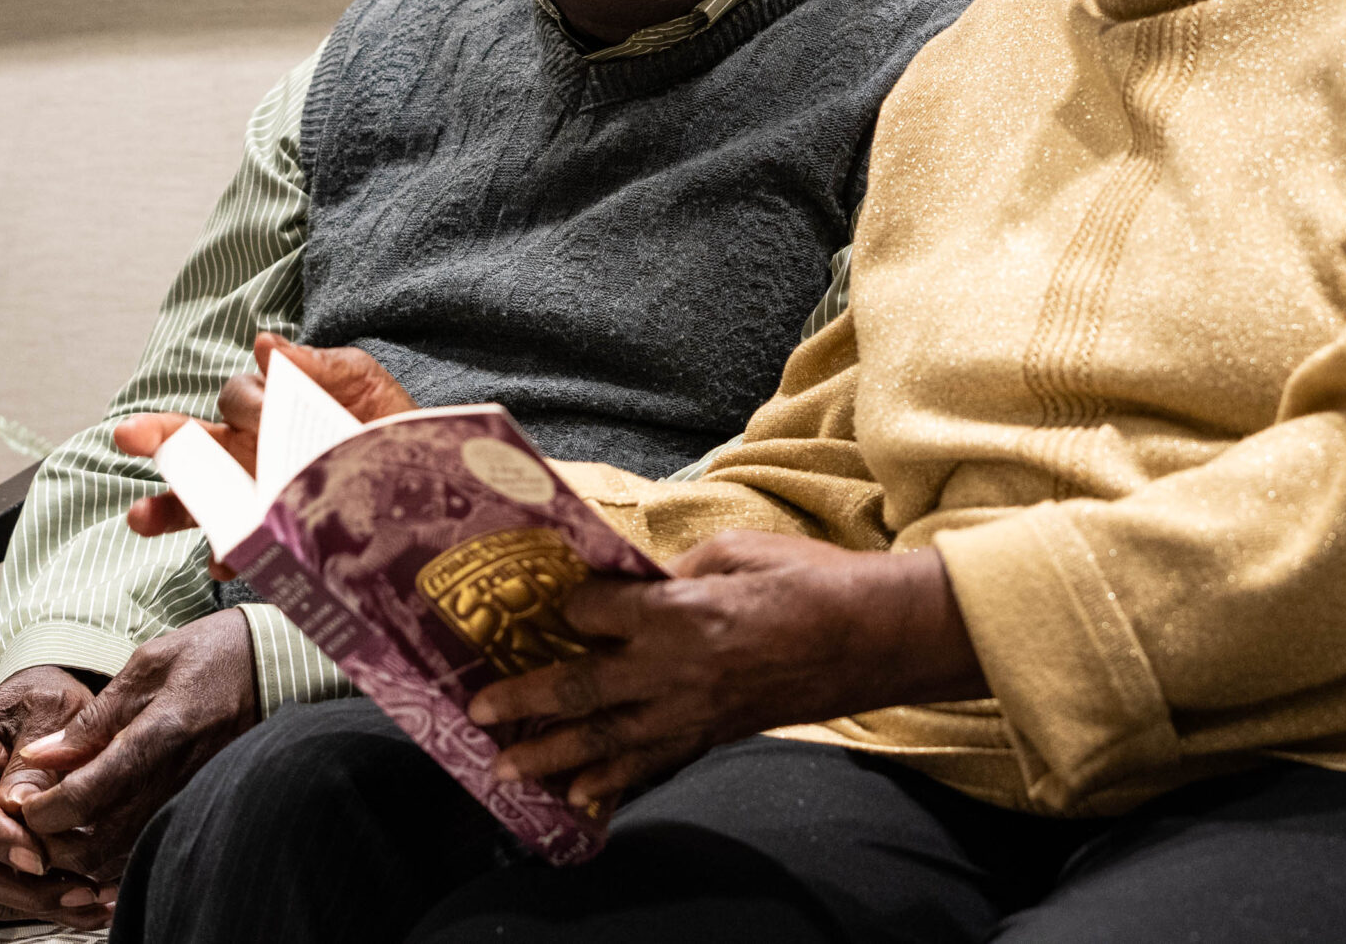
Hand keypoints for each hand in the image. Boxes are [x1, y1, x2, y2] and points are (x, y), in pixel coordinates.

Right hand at [0, 665, 114, 929]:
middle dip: (26, 888)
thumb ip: (36, 757)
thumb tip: (23, 809)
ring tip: (96, 905)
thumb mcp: (49, 708)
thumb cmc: (45, 699)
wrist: (46, 705)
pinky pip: (9, 890)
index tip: (40, 861)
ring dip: (41, 904)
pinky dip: (46, 902)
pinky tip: (90, 904)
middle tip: (81, 894)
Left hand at [3, 609, 260, 881]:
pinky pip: (147, 849)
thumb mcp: (148, 665)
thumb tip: (39, 757)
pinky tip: (98, 837)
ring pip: (120, 857)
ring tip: (60, 828)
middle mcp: (175, 778)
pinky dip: (113, 857)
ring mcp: (190, 797)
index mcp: (158, 735)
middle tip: (34, 817)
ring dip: (80, 854)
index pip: (83, 797)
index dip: (42, 810)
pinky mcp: (199, 805)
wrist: (277, 665)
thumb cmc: (213, 654)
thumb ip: (93, 718)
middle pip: (96, 844)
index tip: (23, 800)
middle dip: (53, 842)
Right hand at [118, 333, 413, 544]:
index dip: (247, 402)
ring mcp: (253, 497)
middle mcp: (247, 453)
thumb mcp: (358, 380)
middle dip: (159, 437)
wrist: (424, 473)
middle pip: (192, 445)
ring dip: (167, 507)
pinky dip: (229, 553)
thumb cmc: (381, 419)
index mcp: (265, 412)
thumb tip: (265, 345)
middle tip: (130, 435)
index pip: (233, 400)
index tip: (268, 404)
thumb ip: (315, 363)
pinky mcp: (270, 537)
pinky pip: (237, 549)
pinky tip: (228, 558)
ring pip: (196, 501)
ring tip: (140, 516)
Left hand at [467, 531, 985, 816]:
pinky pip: (652, 762)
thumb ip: (677, 570)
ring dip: (550, 755)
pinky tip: (580, 796)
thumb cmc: (808, 580)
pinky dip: (613, 782)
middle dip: (524, 699)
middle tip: (477, 711)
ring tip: (506, 769)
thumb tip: (638, 581)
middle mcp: (672, 668)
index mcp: (676, 611)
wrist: (869, 638)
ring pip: (606, 740)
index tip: (554, 600)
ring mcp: (691, 709)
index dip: (568, 605)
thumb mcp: (736, 550)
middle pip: (581, 689)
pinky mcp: (711, 732)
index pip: (592, 612)